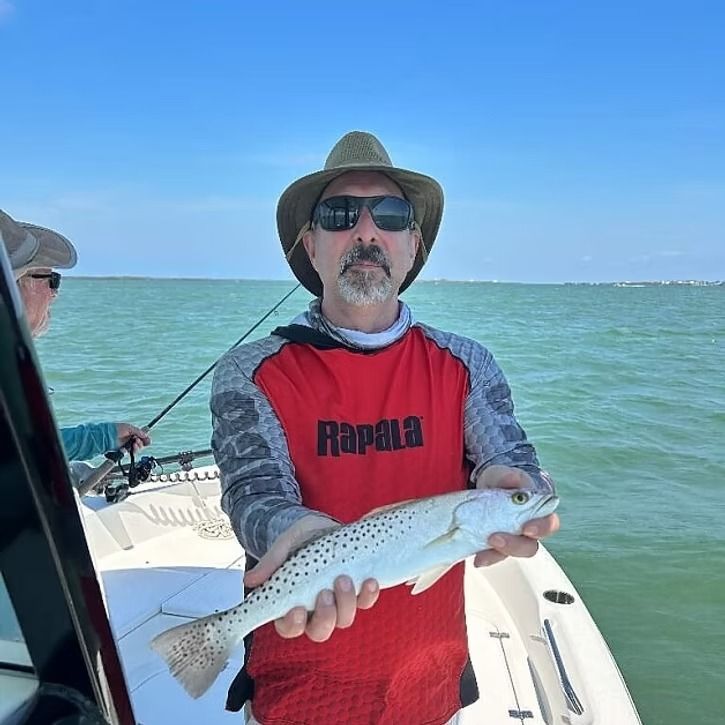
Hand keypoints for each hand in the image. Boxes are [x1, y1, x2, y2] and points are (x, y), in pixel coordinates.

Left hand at [115, 423, 150, 452]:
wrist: (106, 435)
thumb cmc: (115, 429)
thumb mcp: (129, 427)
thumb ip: (139, 432)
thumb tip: (145, 435)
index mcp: (132, 433)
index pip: (142, 437)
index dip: (146, 440)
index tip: (147, 441)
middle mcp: (130, 439)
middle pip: (140, 444)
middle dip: (140, 443)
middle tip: (137, 441)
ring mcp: (126, 445)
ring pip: (136, 449)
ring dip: (137, 448)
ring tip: (133, 445)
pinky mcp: (122, 450)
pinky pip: (129, 453)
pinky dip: (128, 451)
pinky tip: (125, 448)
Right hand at [244, 514, 379, 641]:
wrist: (322, 525)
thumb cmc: (298, 539)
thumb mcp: (283, 545)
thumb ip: (271, 563)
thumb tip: (249, 581)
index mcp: (291, 604)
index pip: (289, 628)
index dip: (292, 625)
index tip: (296, 610)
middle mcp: (314, 609)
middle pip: (320, 631)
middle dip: (325, 617)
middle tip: (325, 595)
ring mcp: (337, 602)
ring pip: (343, 619)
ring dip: (346, 604)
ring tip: (346, 580)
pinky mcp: (357, 591)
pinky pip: (365, 602)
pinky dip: (368, 595)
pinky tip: (370, 582)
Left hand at [473, 465, 559, 567]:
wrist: (487, 486)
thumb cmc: (504, 481)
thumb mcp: (505, 474)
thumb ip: (510, 476)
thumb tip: (514, 479)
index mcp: (538, 512)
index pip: (549, 524)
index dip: (541, 528)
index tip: (526, 528)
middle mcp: (528, 530)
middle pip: (530, 546)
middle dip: (514, 545)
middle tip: (496, 538)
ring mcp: (511, 539)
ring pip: (511, 554)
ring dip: (497, 554)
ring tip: (483, 554)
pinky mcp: (496, 544)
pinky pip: (493, 555)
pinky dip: (486, 557)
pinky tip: (477, 559)